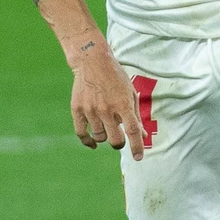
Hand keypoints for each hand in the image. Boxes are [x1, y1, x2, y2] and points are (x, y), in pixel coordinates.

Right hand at [69, 39, 144, 159]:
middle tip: (120, 138)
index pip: (132, 131)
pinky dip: (87, 141)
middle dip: (120, 143)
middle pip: (115, 140)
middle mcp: (107, 109)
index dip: (137, 147)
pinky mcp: (77, 109)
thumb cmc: (115, 77)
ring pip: (99, 138)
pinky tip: (92, 143)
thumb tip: (142, 135)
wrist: (92, 61)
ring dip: (105, 137)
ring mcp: (91, 110)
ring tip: (106, 126)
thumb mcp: (130, 93)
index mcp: (123, 104)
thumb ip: (135, 115)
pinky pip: (81, 133)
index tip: (138, 158)